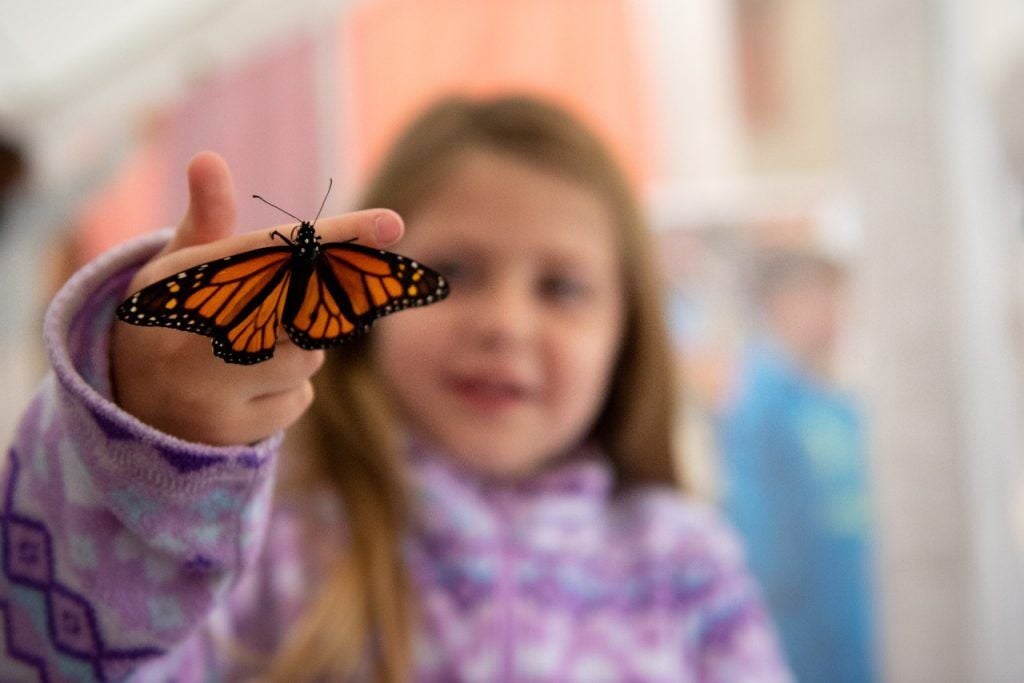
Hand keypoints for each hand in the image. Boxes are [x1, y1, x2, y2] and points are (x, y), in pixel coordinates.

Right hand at [110, 152, 403, 444]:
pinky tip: (247, 393)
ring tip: (248, 353)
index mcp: (179, 285)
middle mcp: (189, 337)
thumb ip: (206, 221)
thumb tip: (208, 159)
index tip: (393, 223)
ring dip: (297, 350)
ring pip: (307, 357)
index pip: (273, 253)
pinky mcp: (229, 434)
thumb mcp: (177, 270)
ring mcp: (207, 392)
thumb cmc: (170, 322)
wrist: (129, 408)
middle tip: (282, 309)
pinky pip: (299, 400)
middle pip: (301, 308)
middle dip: (308, 303)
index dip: (337, 237)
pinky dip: (288, 392)